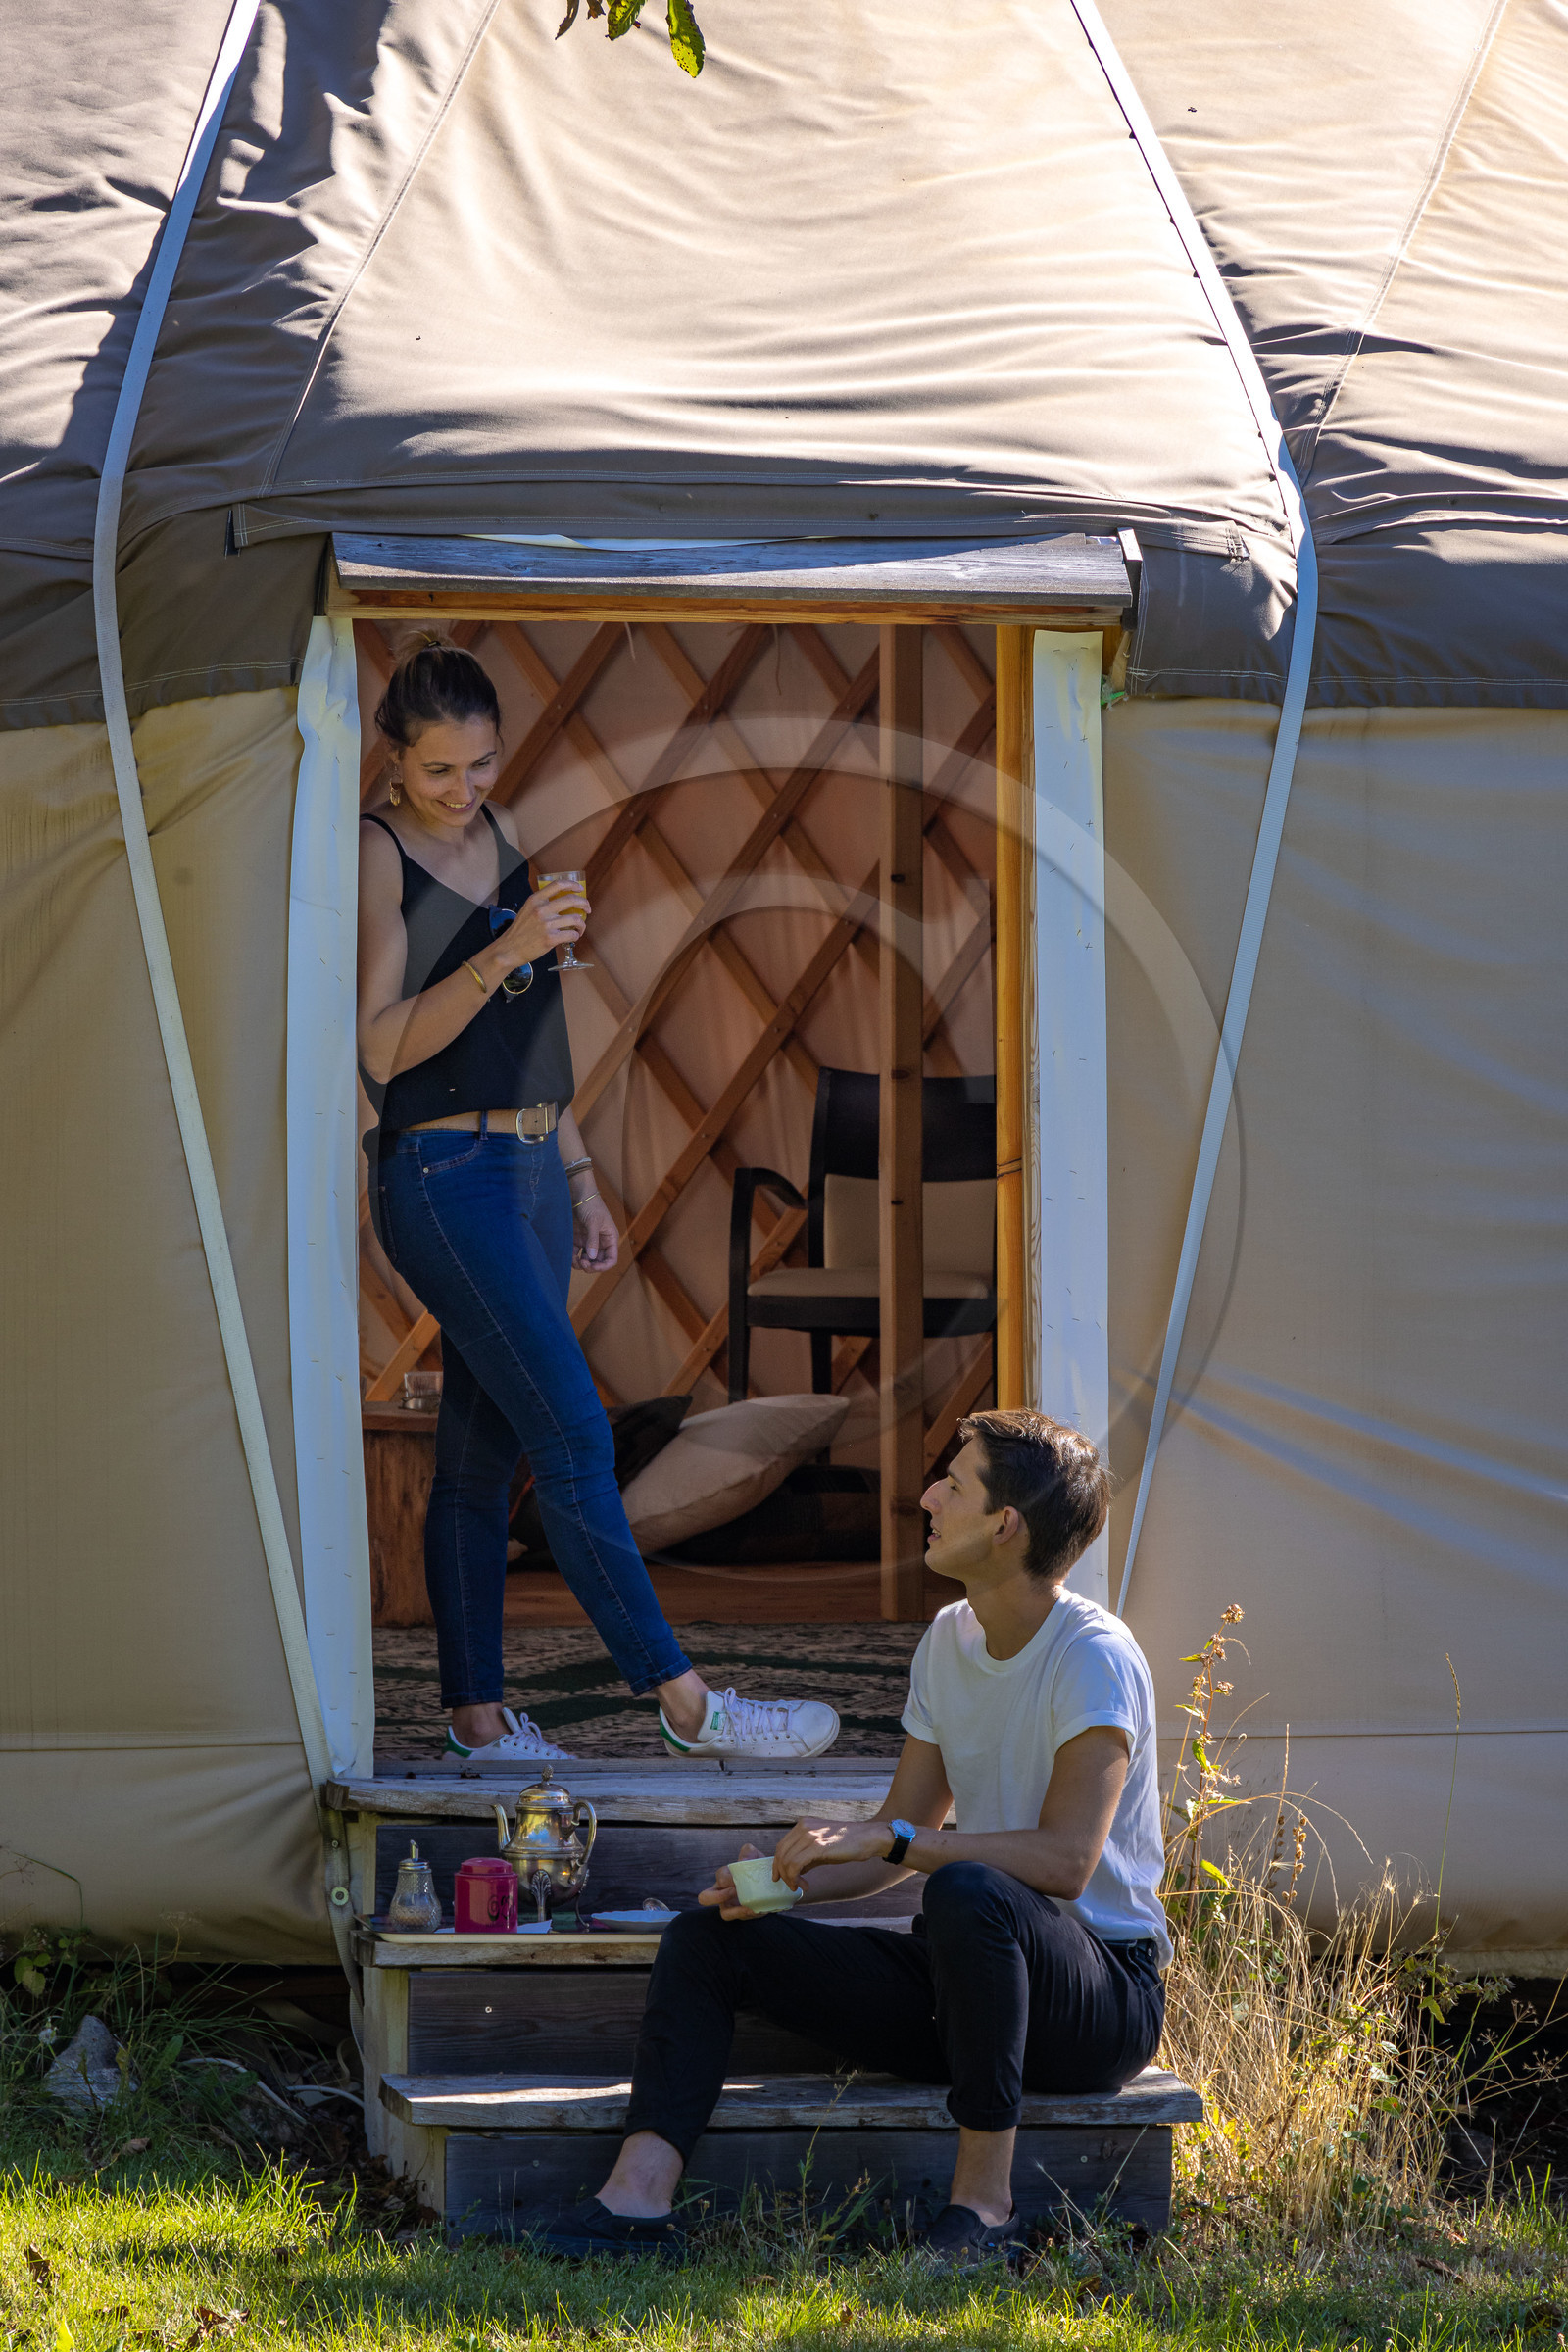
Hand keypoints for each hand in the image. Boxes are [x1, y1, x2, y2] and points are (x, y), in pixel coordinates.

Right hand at [482, 881, 586, 980]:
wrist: (509, 949)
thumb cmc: (520, 931)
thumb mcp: (527, 910)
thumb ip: (542, 904)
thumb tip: (562, 901)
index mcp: (536, 900)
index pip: (558, 885)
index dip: (572, 885)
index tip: (580, 889)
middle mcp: (541, 909)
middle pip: (571, 900)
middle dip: (584, 903)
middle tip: (587, 909)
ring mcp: (546, 924)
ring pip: (575, 919)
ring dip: (582, 924)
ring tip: (580, 928)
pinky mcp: (550, 938)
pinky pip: (572, 934)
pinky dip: (576, 935)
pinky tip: (574, 937)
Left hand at [572, 1195, 618, 1270]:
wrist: (577, 1194)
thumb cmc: (591, 1205)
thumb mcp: (593, 1221)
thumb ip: (593, 1240)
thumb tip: (592, 1258)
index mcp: (610, 1238)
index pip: (611, 1259)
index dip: (604, 1266)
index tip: (593, 1266)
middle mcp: (600, 1242)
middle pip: (598, 1262)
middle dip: (591, 1266)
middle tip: (582, 1263)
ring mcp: (588, 1242)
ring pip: (586, 1260)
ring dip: (581, 1264)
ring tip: (574, 1260)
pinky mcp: (577, 1240)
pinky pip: (575, 1254)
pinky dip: (572, 1258)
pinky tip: (569, 1257)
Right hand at [697, 1843, 764, 1919]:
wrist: (770, 1881)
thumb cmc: (757, 1866)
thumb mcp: (754, 1856)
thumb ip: (748, 1852)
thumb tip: (743, 1860)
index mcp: (724, 1877)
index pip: (720, 1877)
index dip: (728, 1878)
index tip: (740, 1878)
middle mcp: (722, 1892)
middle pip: (705, 1898)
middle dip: (718, 1896)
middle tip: (735, 1891)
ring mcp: (730, 1906)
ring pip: (724, 1914)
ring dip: (737, 1911)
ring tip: (750, 1907)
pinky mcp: (741, 1914)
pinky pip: (740, 1917)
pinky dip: (748, 1914)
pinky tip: (758, 1910)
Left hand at [771, 1815, 892, 1889]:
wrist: (869, 1837)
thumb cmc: (848, 1843)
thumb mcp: (822, 1846)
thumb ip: (806, 1856)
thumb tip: (792, 1871)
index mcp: (803, 1824)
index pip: (781, 1846)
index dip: (778, 1864)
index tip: (780, 1878)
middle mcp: (803, 1826)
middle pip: (781, 1853)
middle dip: (783, 1873)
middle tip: (792, 1886)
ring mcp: (810, 1834)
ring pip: (786, 1860)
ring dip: (790, 1878)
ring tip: (800, 1886)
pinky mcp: (817, 1845)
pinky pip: (796, 1864)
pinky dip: (795, 1878)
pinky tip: (804, 1885)